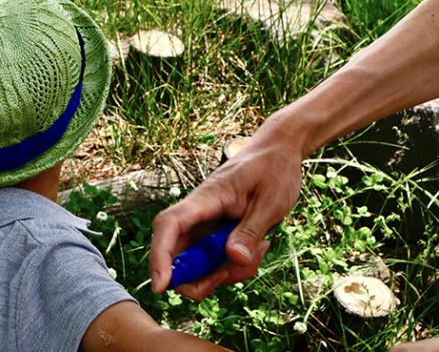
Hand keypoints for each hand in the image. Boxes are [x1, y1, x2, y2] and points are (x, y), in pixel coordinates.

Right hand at [149, 115, 305, 299]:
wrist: (279, 152)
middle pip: (178, 256)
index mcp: (205, 199)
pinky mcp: (217, 236)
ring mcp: (206, 227)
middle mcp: (198, 215)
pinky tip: (258, 246)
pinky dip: (236, 265)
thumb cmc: (274, 168)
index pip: (169, 226)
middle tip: (232, 272)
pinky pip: (217, 262)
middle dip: (200, 278)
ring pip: (200, 265)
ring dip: (227, 271)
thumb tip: (232, 258)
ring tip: (260, 247)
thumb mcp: (271, 201)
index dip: (159, 257)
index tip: (161, 286)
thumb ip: (250, 231)